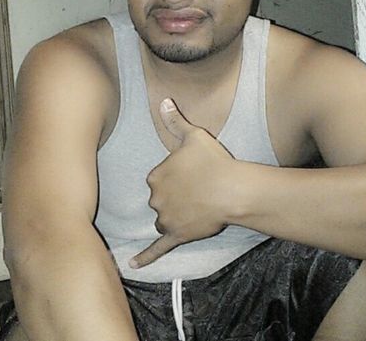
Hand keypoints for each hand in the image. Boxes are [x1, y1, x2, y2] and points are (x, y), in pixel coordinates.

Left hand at [130, 98, 235, 268]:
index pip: (158, 178)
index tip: (191, 175)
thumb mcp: (193, 136)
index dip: (175, 177)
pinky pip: (157, 248)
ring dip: (173, 217)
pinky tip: (133, 265)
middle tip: (198, 191)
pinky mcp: (176, 235)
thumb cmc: (213, 162)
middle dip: (175, 197)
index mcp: (155, 175)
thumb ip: (174, 121)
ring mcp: (165, 218)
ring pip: (162, 220)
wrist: (232, 190)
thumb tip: (163, 100)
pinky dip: (145, 257)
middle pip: (160, 200)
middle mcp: (155, 198)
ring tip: (195, 210)